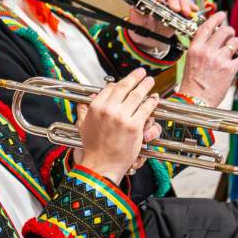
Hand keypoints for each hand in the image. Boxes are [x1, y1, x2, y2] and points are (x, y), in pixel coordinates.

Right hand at [71, 69, 158, 184]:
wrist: (101, 164)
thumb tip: (83, 103)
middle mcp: (108, 109)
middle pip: (125, 87)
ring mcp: (122, 117)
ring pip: (137, 95)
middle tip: (141, 73)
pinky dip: (151, 102)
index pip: (110, 88)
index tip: (125, 82)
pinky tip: (154, 99)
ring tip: (150, 81)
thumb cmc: (93, 148)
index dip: (119, 84)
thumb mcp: (83, 126)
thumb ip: (83, 112)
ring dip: (145, 86)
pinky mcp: (134, 126)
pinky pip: (145, 109)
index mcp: (96, 107)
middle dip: (135, 77)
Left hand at [125, 0, 196, 53]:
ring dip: (184, 3)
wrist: (149, 39)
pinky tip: (194, 10)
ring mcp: (172, 0)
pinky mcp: (180, 8)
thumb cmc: (141, 28)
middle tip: (175, 9)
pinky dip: (191, 6)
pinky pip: (187, 3)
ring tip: (185, 13)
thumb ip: (136, 14)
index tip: (160, 0)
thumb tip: (138, 6)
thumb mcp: (136, 23)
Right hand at [178, 10, 237, 105]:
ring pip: (235, 42)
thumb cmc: (191, 85)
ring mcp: (219, 60)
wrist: (194, 101)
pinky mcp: (229, 70)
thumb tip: (212, 42)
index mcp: (195, 49)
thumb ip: (200, 50)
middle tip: (231, 36)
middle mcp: (207, 51)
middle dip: (230, 32)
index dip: (216, 18)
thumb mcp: (190, 62)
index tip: (222, 14)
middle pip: (224, 32)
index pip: (207, 27)